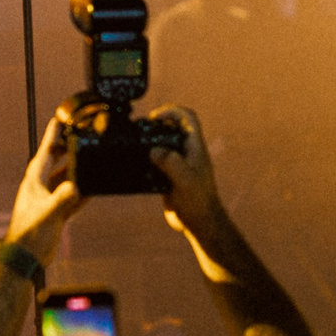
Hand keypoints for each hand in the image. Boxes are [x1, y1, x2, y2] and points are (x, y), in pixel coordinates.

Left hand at [7, 106, 84, 258]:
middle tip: (79, 137)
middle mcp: (40, 187)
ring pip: (64, 180)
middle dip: (67, 150)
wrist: (26, 257)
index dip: (53, 135)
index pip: (46, 152)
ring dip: (75, 172)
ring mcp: (47, 200)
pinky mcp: (54, 213)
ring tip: (89, 161)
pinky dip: (80, 192)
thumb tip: (77, 187)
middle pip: (55, 162)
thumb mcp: (49, 213)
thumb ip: (63, 200)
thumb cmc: (30, 234)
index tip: (59, 119)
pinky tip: (91, 189)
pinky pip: (70, 198)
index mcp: (34, 181)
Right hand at [144, 104, 218, 228]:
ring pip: (164, 145)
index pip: (188, 118)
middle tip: (141, 130)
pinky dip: (147, 160)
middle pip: (173, 128)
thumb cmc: (197, 201)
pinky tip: (136, 165)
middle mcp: (188, 153)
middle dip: (157, 125)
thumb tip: (153, 151)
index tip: (155, 117)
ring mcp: (179, 165)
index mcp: (195, 148)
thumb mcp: (185, 179)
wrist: (200, 224)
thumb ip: (171, 162)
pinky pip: (157, 162)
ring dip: (150, 143)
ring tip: (135, 145)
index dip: (172, 111)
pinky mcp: (170, 177)